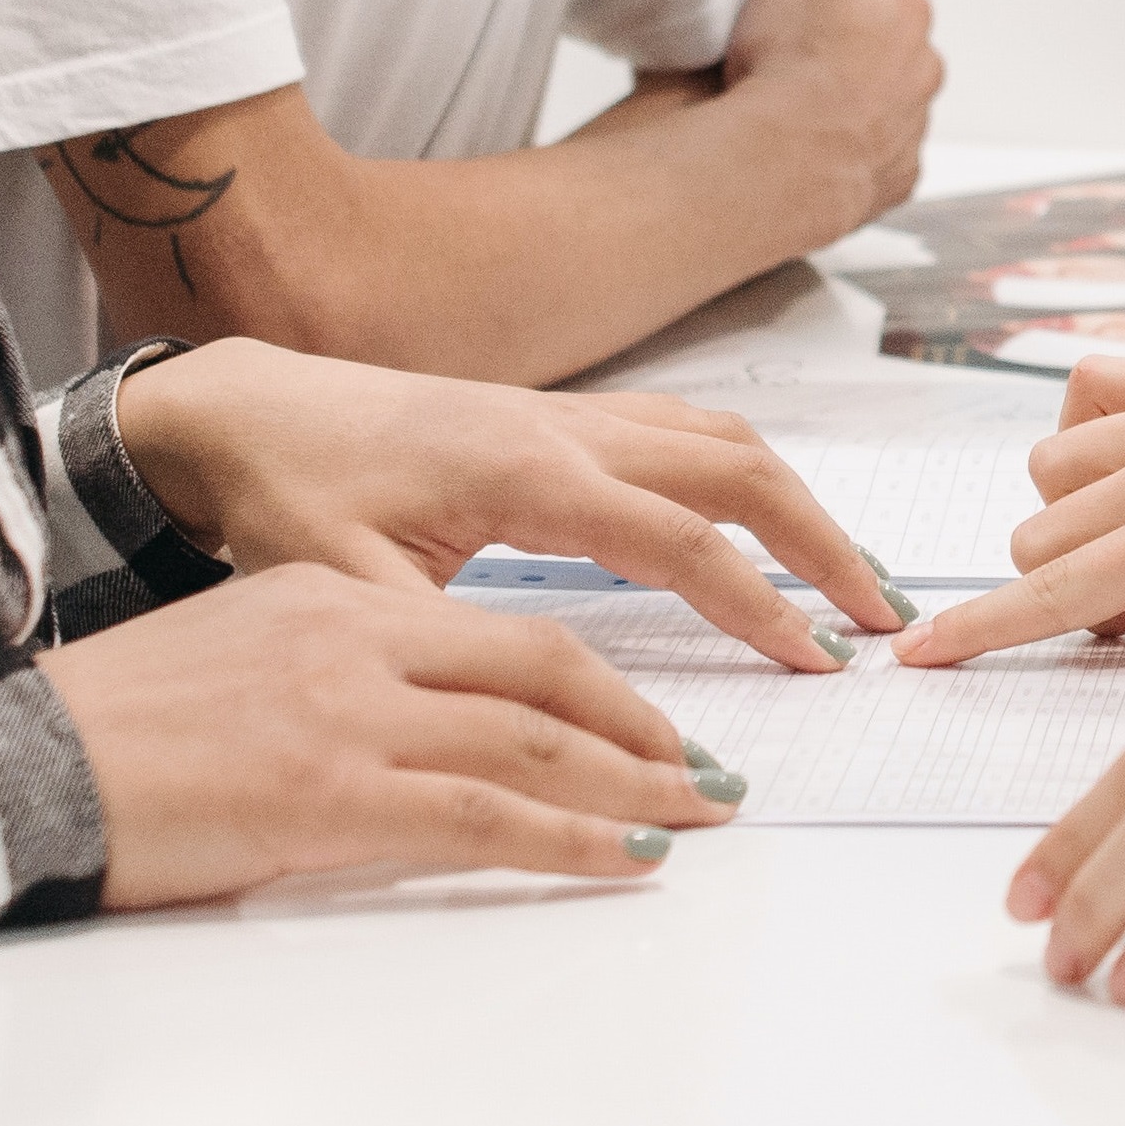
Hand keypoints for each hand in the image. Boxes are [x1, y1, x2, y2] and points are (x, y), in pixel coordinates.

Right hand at [51, 562, 736, 905]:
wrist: (14, 763)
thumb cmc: (110, 731)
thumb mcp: (237, 660)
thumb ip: (334, 675)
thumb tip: (414, 734)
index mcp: (333, 598)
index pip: (498, 634)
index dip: (590, 682)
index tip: (642, 722)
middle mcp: (356, 638)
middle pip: (543, 670)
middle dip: (637, 724)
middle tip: (703, 770)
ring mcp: (349, 713)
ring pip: (533, 742)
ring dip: (632, 784)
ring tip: (695, 814)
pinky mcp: (332, 791)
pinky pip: (487, 819)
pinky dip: (572, 840)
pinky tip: (625, 860)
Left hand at [114, 338, 908, 665]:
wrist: (243, 410)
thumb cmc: (287, 495)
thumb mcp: (345, 589)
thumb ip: (440, 645)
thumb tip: (517, 715)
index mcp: (526, 473)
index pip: (681, 539)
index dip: (759, 602)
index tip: (819, 660)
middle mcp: (566, 428)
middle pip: (738, 467)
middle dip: (822, 542)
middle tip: (880, 617)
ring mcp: (568, 412)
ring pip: (721, 438)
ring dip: (796, 502)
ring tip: (847, 577)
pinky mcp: (558, 415)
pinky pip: (682, 429)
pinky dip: (744, 473)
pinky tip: (763, 520)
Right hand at [718, 0, 938, 229]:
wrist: (781, 165)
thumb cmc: (790, 65)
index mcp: (909, 11)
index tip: (805, 8)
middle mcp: (925, 68)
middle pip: (886, 40)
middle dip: (852, 42)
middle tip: (797, 56)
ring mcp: (914, 127)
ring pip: (885, 96)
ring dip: (855, 95)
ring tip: (801, 104)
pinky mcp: (897, 176)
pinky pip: (877, 150)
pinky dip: (853, 146)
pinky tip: (817, 143)